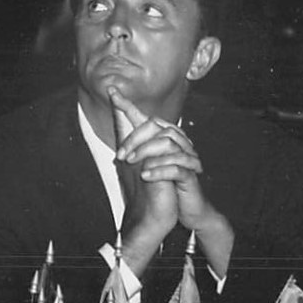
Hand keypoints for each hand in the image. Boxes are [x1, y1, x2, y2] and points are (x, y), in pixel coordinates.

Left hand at [111, 88, 217, 233]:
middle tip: (121, 156)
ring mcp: (186, 158)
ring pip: (168, 144)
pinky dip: (159, 171)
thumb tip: (114, 125)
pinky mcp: (191, 175)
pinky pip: (177, 168)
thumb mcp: (143, 162)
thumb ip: (130, 143)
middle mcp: (178, 143)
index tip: (111, 92)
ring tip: (130, 164)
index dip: (128, 106)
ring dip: (146, 153)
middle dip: (136, 139)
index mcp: (166, 138)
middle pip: (158, 127)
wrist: (182, 210)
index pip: (147, 117)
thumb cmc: (162, 184)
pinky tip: (145, 176)